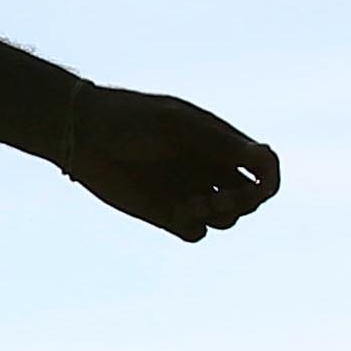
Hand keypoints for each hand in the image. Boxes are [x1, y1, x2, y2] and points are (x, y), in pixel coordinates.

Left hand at [63, 85, 279, 240]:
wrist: (81, 132)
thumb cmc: (129, 118)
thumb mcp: (176, 124)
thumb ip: (218, 141)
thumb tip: (266, 157)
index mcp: (218, 144)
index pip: (262, 170)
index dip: (269, 180)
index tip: (260, 184)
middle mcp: (207, 170)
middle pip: (249, 199)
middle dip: (244, 202)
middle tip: (220, 198)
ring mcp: (187, 192)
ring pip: (226, 219)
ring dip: (220, 215)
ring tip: (195, 203)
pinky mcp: (163, 213)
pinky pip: (195, 233)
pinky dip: (194, 227)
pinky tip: (178, 213)